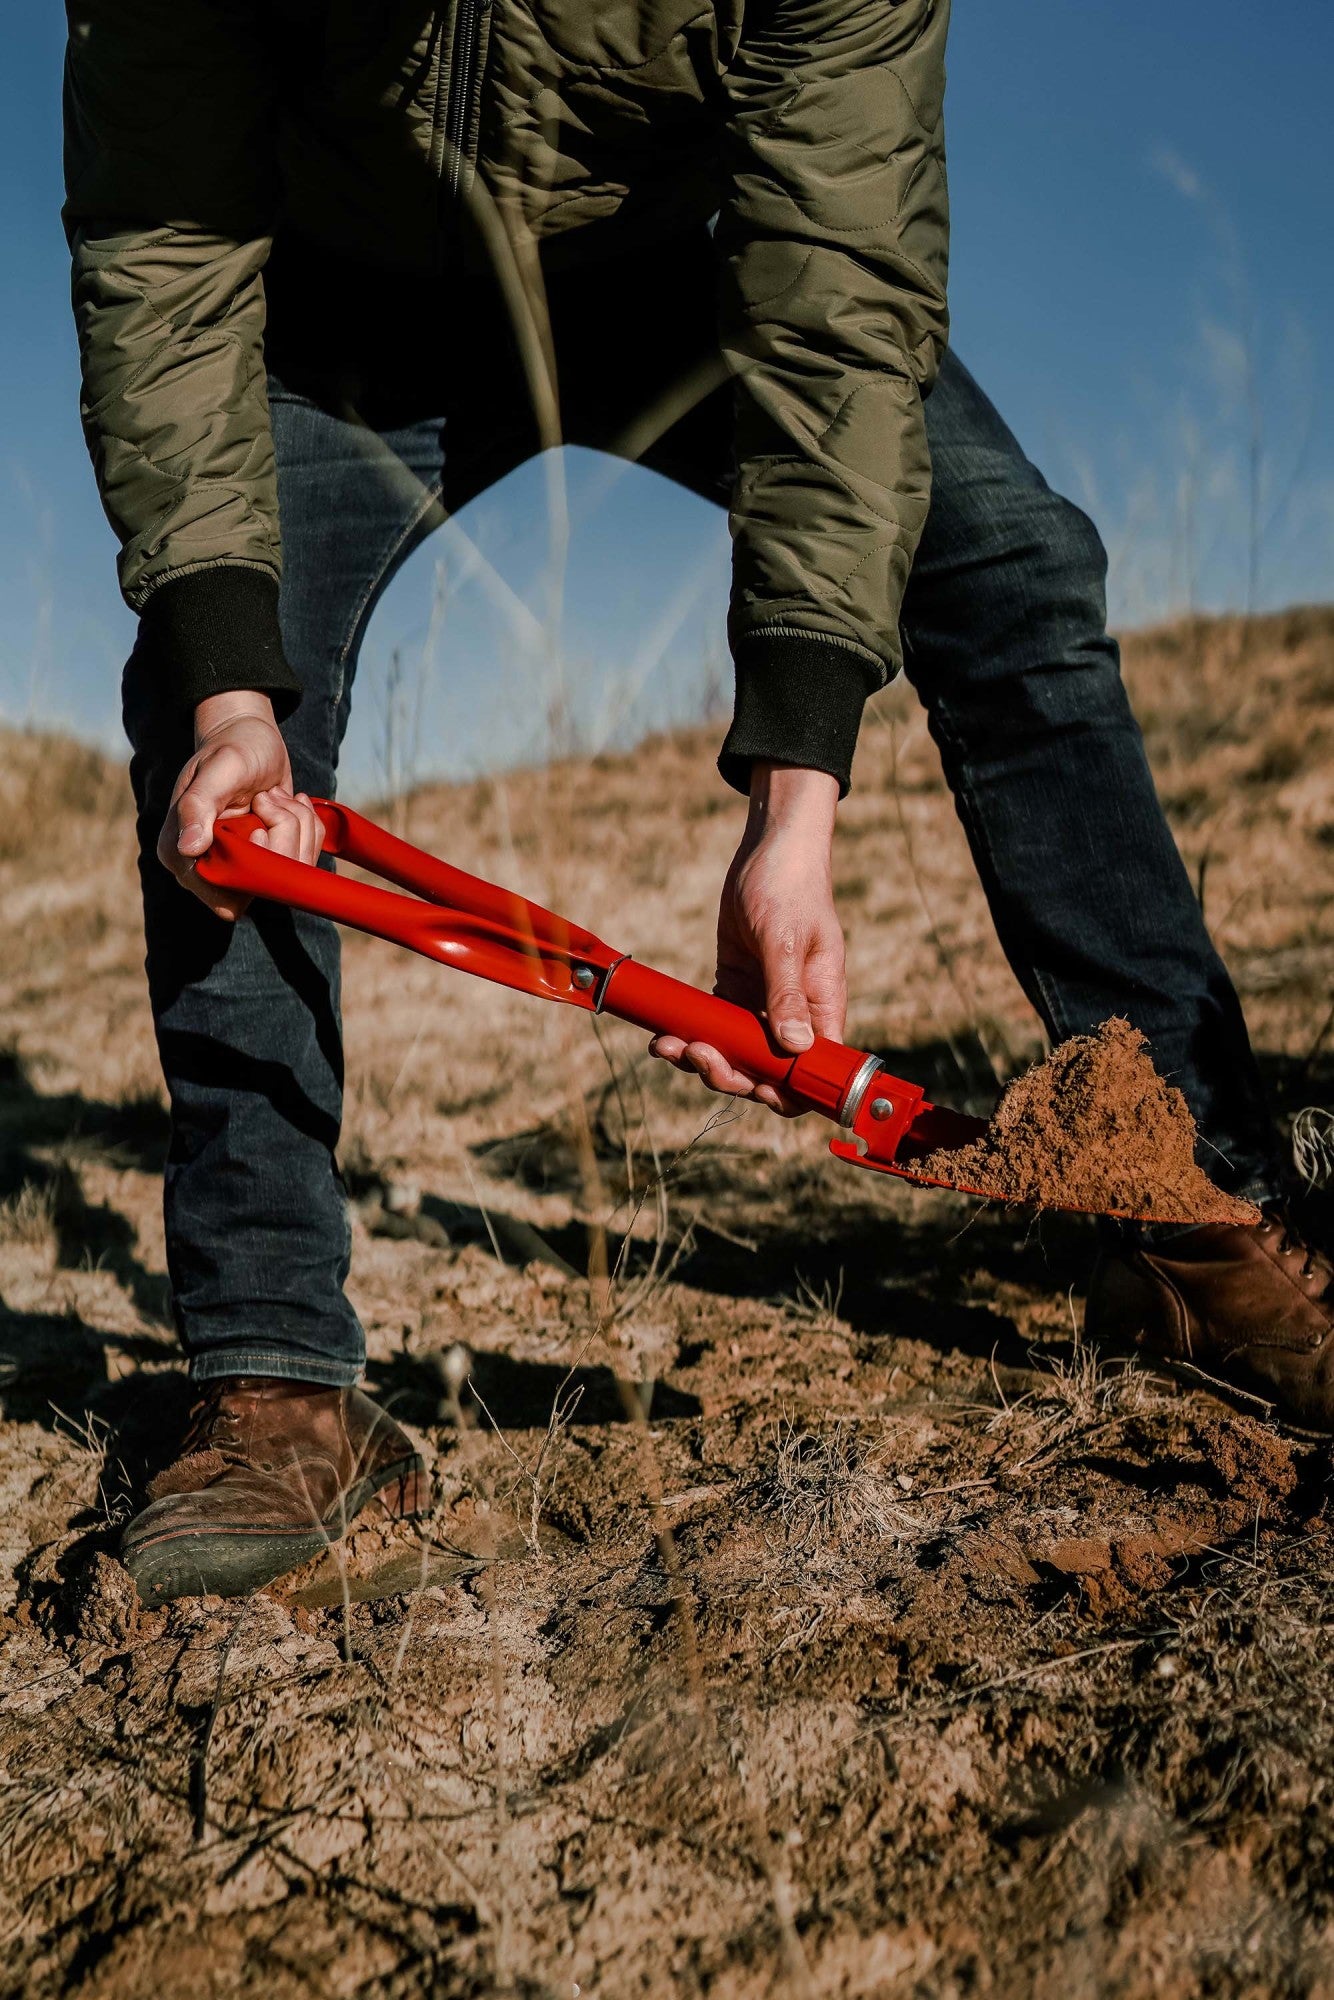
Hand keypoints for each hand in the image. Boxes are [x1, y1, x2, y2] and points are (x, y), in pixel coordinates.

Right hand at [157, 691, 323, 918]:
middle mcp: (210, 866)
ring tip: (278, 796)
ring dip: (297, 828)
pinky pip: (305, 861)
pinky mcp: (270, 857)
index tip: (260, 829)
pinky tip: (291, 802)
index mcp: (180, 853)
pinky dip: (308, 828)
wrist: (249, 738)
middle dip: (282, 842)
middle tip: (270, 799)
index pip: (222, 897)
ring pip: (290, 875)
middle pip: (262, 889)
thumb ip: (199, 806)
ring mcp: (243, 864)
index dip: (252, 870)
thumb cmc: (230, 748)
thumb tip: (189, 849)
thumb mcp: (218, 770)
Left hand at [650, 763, 845, 1113]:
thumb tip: (795, 1047)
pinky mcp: (735, 987)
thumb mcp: (785, 941)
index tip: (751, 1087)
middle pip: (766, 1071)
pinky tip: (664, 1035)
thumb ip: (788, 995)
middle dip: (730, 1073)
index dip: (785, 1093)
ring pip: (735, 1052)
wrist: (769, 849)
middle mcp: (795, 1013)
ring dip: (702, 1058)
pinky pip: (714, 1026)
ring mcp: (763, 1003)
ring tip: (668, 1046)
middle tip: (696, 1053)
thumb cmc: (790, 887)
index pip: (813, 1071)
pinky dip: (691, 1035)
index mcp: (823, 1006)